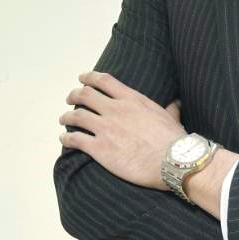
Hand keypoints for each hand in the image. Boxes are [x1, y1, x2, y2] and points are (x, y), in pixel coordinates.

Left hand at [58, 72, 183, 189]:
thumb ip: (169, 108)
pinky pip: (75, 139)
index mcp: (131, 99)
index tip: (82, 78)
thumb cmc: (174, 141)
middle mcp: (115, 110)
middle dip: (74, 95)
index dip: (89, 77)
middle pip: (85, 95)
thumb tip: (175, 103)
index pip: (103, 81)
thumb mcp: (171, 117)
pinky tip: (64, 139)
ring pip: (76, 116)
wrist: (173, 162)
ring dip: (67, 117)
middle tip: (70, 99)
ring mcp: (105, 129)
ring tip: (64, 120)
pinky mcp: (100, 149)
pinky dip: (66, 138)